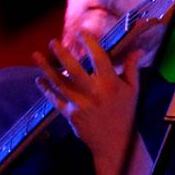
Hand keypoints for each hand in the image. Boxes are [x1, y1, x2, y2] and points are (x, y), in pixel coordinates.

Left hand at [35, 33, 139, 174]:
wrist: (115, 143)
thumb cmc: (126, 113)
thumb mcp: (133, 90)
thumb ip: (132, 68)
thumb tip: (137, 50)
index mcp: (110, 84)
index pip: (98, 58)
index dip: (89, 43)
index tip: (81, 32)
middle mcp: (94, 93)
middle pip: (73, 69)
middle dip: (61, 54)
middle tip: (53, 42)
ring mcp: (80, 104)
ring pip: (59, 83)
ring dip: (45, 69)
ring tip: (36, 55)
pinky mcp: (70, 115)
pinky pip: (55, 100)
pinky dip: (46, 89)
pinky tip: (39, 80)